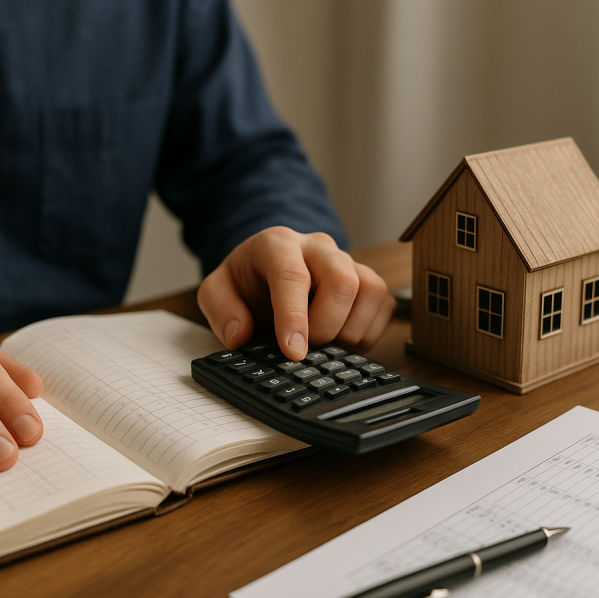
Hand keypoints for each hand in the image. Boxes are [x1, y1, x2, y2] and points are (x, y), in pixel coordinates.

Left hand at [197, 227, 395, 358]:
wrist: (267, 268)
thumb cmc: (246, 280)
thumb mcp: (216, 290)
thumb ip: (220, 309)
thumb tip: (239, 335)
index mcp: (278, 244)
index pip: (293, 277)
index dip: (294, 318)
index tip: (293, 352)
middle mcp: (318, 247)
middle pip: (343, 281)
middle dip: (326, 325)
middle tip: (305, 347)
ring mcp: (347, 261)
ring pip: (370, 291)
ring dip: (349, 330)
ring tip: (323, 342)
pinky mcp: (366, 279)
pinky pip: (383, 304)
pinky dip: (366, 331)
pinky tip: (340, 338)